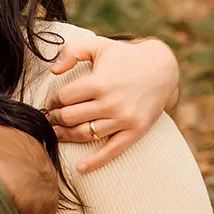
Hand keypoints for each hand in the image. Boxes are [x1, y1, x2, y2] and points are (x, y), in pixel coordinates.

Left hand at [44, 35, 179, 171]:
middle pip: (70, 117)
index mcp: (100, 82)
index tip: (53, 102)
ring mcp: (124, 119)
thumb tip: (53, 71)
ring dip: (66, 135)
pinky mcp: (135, 131)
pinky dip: (95, 162)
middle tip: (51, 117)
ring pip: (84, 134)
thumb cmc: (125, 56)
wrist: (162, 68)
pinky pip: (112, 151)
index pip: (64, 97)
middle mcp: (111, 103)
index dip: (54, 100)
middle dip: (56, 118)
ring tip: (57, 132)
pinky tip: (80, 168)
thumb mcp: (99, 45)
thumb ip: (72, 51)